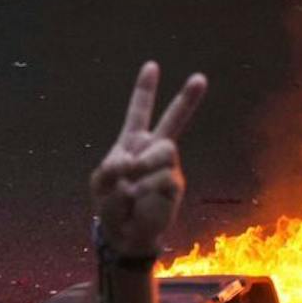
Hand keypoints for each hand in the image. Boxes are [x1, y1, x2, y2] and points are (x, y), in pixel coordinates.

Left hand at [90, 61, 207, 259]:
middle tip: (200, 78)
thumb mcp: (101, 183)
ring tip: (132, 183)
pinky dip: (144, 187)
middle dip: (187, 98)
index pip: (139, 112)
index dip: (145, 89)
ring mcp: (167, 167)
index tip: (152, 66)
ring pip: (164, 150)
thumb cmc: (112, 205)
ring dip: (143, 165)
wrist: (125, 236)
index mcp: (132, 143)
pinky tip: (138, 199)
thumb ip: (110, 168)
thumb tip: (130, 162)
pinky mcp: (174, 185)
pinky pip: (162, 177)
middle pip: (173, 120)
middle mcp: (153, 150)